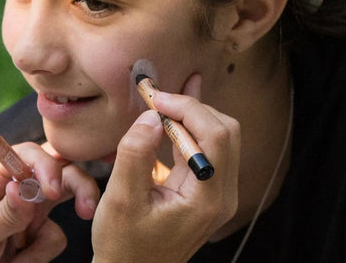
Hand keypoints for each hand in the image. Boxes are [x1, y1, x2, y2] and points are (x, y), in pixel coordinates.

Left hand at [0, 142, 99, 262]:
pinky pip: (55, 236)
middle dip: (77, 185)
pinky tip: (15, 262)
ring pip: (64, 203)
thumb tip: (23, 187)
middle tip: (87, 207)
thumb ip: (3, 213)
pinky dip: (39, 255)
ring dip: (45, 237)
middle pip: (59, 168)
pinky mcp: (37, 229)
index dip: (46, 166)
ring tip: (21, 260)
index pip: (28, 154)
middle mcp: (16, 182)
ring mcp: (29, 206)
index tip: (54, 191)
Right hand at [91, 76, 240, 262]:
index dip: (187, 108)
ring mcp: (218, 192)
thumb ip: (136, 154)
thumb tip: (152, 116)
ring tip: (161, 100)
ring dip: (191, 114)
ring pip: (219, 135)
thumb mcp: (121, 200)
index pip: (215, 136)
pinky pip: (208, 146)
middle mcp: (222, 194)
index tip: (155, 99)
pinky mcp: (207, 188)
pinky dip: (191, 125)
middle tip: (156, 99)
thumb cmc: (123, 245)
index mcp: (207, 199)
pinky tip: (176, 107)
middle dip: (191, 107)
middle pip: (224, 131)